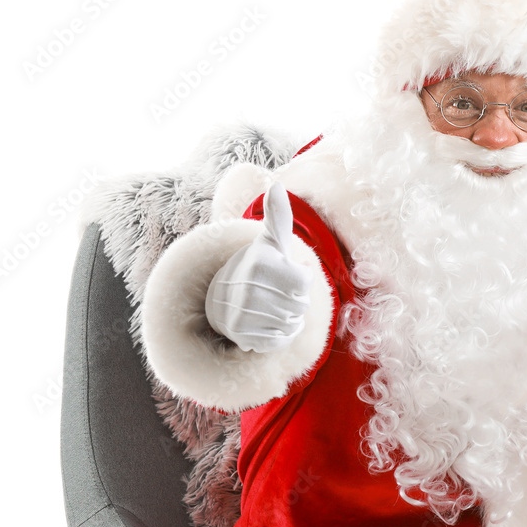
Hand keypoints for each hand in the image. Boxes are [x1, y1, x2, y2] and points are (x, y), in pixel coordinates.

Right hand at [206, 181, 312, 352]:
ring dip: (290, 320)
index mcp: (260, 263)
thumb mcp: (270, 242)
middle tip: (278, 294)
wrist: (222, 295)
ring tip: (274, 308)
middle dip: (296, 302)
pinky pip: (279, 341)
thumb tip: (276, 185)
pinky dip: (280, 336)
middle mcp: (247, 288)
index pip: (304, 283)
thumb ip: (278, 217)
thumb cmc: (258, 267)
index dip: (301, 280)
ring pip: (292, 324)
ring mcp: (242, 312)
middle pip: (300, 306)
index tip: (285, 275)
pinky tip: (269, 324)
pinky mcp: (240, 335)